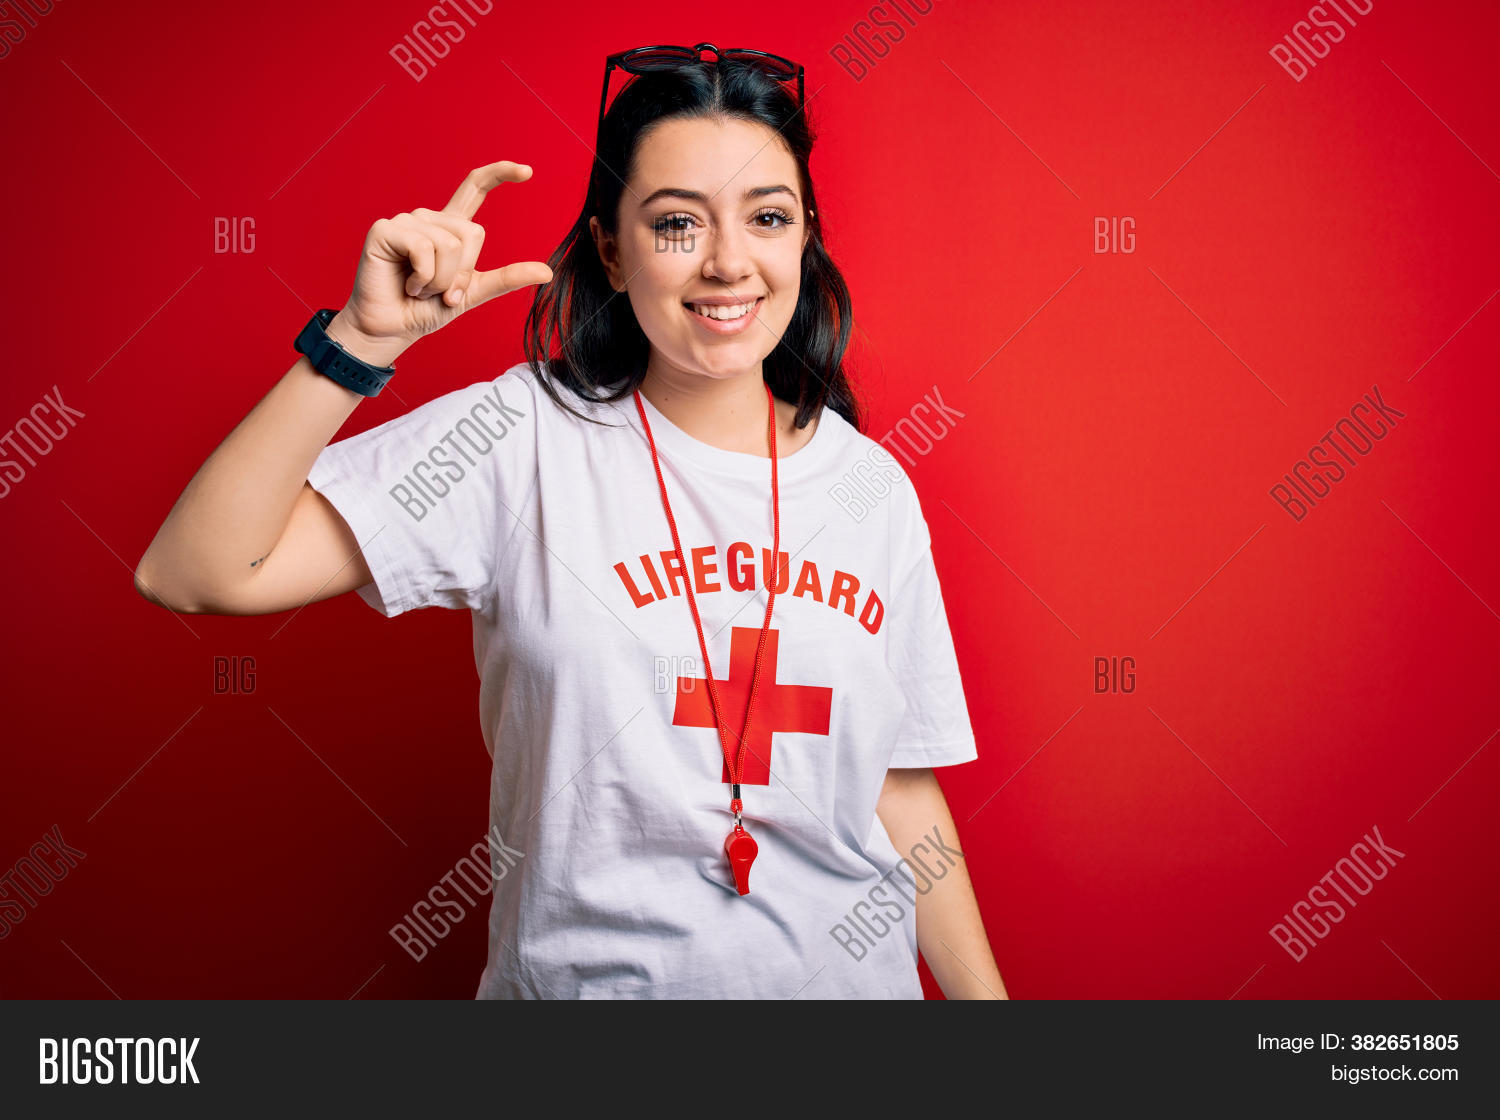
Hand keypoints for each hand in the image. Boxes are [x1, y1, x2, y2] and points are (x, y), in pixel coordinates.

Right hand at [329, 160, 552, 361]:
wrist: (391, 329)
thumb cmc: (426, 310)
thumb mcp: (473, 293)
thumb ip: (507, 278)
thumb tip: (548, 272)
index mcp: (450, 229)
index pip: (475, 188)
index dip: (499, 174)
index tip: (527, 171)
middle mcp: (429, 219)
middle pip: (472, 234)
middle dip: (462, 274)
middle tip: (438, 292)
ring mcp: (407, 221)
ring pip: (450, 245)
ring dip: (440, 281)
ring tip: (418, 288)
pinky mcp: (385, 230)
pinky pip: (424, 249)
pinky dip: (422, 278)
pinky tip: (406, 284)